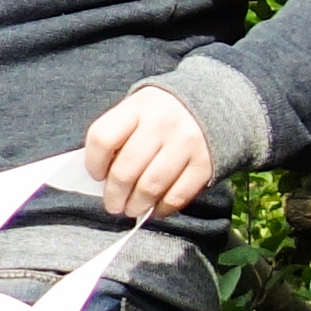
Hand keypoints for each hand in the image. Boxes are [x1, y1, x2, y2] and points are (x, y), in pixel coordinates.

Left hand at [80, 83, 221, 218]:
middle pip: (125, 170)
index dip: (93, 163)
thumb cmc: (164, 113)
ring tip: (131, 208)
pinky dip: (162, 208)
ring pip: (150, 187)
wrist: (217, 102)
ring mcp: (186, 144)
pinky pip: (177, 196)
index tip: (97, 175)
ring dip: (136, 205)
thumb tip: (103, 178)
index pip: (102, 138)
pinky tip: (155, 208)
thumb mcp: (139, 109)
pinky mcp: (205, 164)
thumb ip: (120, 135)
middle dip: (114, 195)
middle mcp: (162, 123)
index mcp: (139, 106)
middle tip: (113, 204)